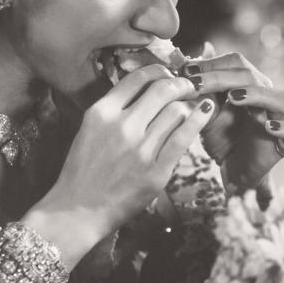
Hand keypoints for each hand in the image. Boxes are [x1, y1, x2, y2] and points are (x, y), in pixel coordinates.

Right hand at [39, 64, 213, 242]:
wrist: (76, 211)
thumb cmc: (83, 172)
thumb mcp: (89, 130)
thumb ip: (114, 110)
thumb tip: (146, 91)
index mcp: (101, 113)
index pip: (138, 78)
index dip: (160, 71)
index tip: (168, 75)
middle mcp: (121, 126)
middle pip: (162, 89)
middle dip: (180, 84)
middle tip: (188, 87)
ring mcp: (140, 150)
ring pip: (177, 111)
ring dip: (188, 105)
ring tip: (192, 106)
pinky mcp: (156, 172)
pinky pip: (184, 137)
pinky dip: (199, 120)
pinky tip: (207, 111)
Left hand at [184, 45, 283, 191]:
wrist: (232, 170)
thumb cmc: (221, 138)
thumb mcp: (204, 113)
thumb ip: (199, 90)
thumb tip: (180, 61)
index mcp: (249, 86)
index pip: (236, 63)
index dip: (211, 64)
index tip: (184, 71)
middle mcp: (267, 98)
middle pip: (253, 77)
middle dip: (221, 77)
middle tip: (196, 84)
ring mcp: (278, 120)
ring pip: (282, 100)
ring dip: (258, 95)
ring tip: (234, 97)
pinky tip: (268, 127)